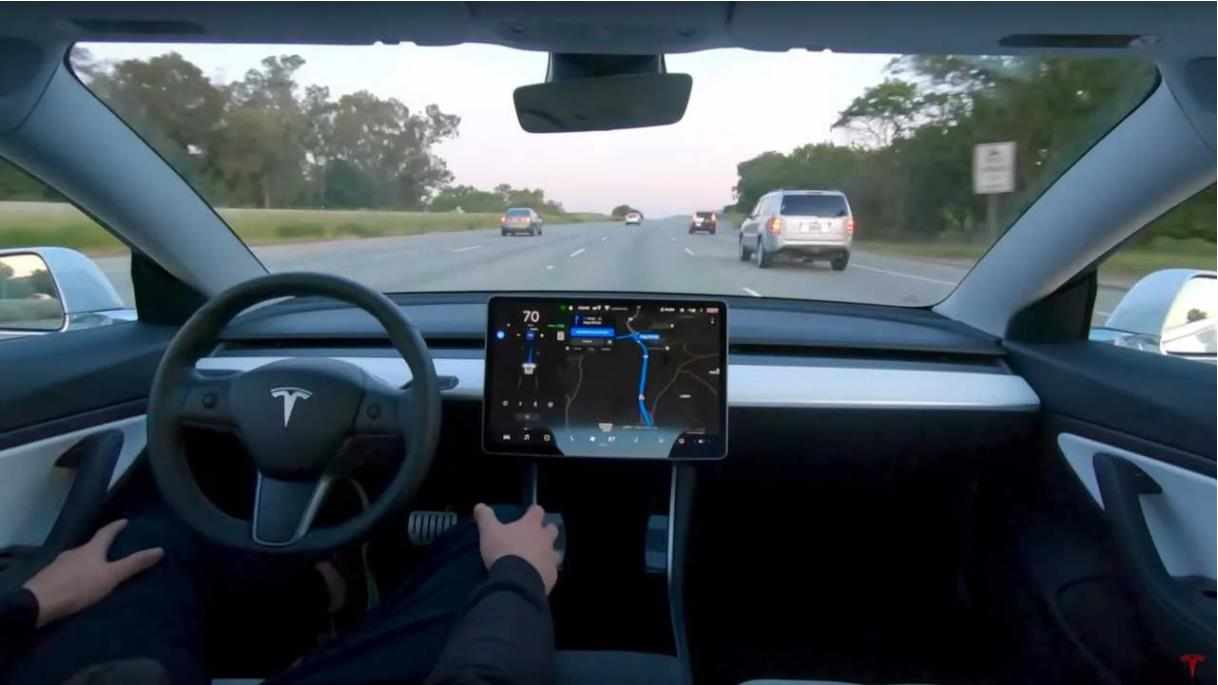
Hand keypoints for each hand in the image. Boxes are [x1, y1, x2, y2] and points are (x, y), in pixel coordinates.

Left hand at [22, 519, 163, 627]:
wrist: (37, 603)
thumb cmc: (78, 586)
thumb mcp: (110, 576)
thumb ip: (133, 564)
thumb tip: (159, 549)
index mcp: (90, 549)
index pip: (106, 532)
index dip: (116, 526)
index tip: (124, 521)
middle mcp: (73, 552)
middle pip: (90, 546)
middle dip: (101, 547)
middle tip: (112, 550)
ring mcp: (58, 565)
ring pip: (77, 559)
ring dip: (87, 562)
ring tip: (96, 570)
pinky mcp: (48, 578)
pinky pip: (66, 572)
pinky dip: (75, 574)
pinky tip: (76, 583)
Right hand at [473, 504, 559, 594]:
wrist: (516, 582)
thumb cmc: (503, 551)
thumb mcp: (489, 532)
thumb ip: (485, 517)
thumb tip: (479, 506)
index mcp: (531, 525)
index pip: (537, 511)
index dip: (532, 512)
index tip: (528, 514)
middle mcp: (545, 539)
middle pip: (551, 530)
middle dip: (545, 531)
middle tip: (533, 537)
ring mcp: (551, 558)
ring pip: (555, 552)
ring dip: (547, 553)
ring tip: (536, 559)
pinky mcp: (552, 575)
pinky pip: (551, 572)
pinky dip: (545, 572)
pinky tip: (536, 576)